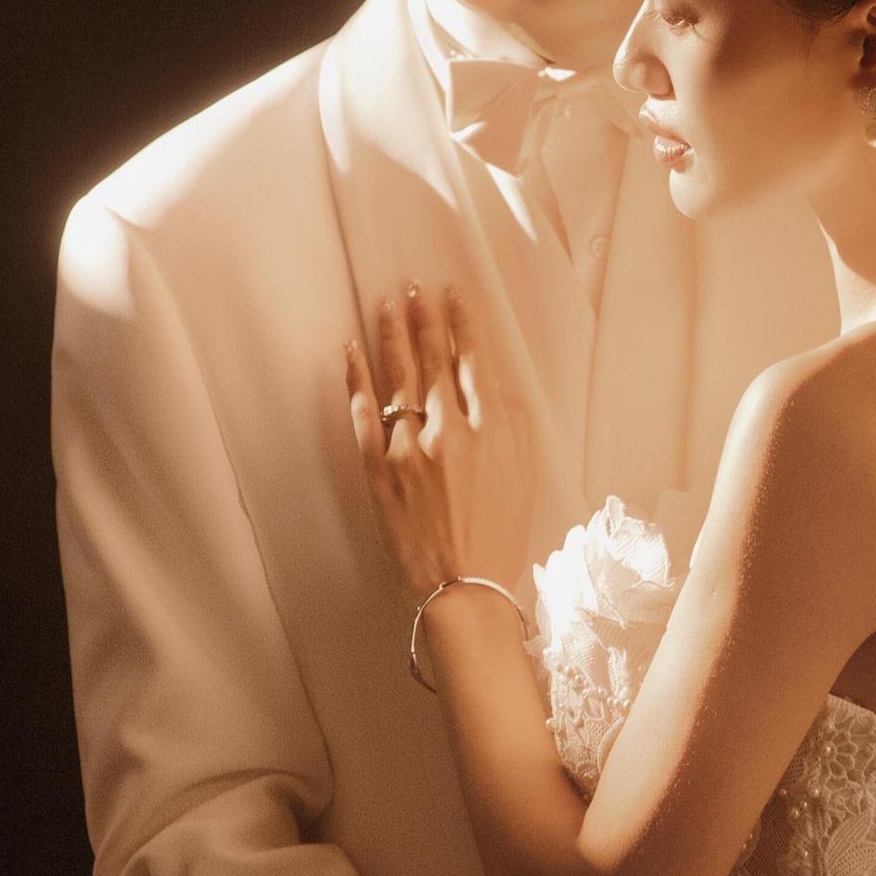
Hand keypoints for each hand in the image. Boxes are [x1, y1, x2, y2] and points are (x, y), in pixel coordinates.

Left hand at [346, 284, 533, 605]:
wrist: (461, 588)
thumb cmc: (498, 544)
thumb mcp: (524, 483)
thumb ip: (512, 433)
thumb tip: (495, 394)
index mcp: (493, 434)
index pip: (475, 363)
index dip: (463, 326)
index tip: (454, 298)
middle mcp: (452, 432)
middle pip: (436, 359)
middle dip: (426, 318)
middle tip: (416, 287)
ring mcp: (411, 447)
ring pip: (400, 375)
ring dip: (393, 333)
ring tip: (389, 303)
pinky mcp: (378, 467)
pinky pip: (363, 411)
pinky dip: (356, 377)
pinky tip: (351, 349)